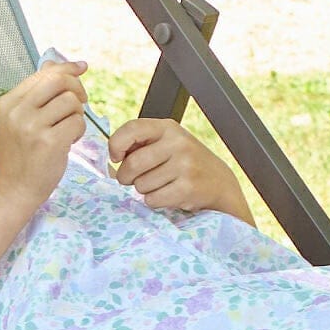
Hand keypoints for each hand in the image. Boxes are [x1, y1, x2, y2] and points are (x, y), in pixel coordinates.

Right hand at [0, 60, 87, 213]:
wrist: (11, 191)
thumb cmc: (19, 156)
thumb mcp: (18, 121)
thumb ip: (37, 93)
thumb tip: (61, 63)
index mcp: (7, 103)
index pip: (43, 74)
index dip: (67, 68)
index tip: (82, 68)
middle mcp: (17, 112)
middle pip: (58, 81)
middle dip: (76, 88)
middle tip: (80, 103)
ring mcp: (32, 127)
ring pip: (71, 101)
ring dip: (77, 114)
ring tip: (67, 129)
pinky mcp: (49, 143)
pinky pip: (77, 122)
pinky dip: (78, 130)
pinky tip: (69, 141)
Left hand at [108, 114, 246, 214]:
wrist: (219, 183)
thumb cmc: (183, 163)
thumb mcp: (166, 144)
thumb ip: (140, 144)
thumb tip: (111, 158)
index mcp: (168, 127)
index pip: (132, 128)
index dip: (116, 145)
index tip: (116, 157)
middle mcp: (178, 142)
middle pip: (133, 164)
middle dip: (126, 176)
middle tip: (133, 179)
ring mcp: (185, 165)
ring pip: (141, 184)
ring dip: (143, 190)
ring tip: (160, 184)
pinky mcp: (188, 187)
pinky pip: (152, 199)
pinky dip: (154, 201)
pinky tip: (168, 194)